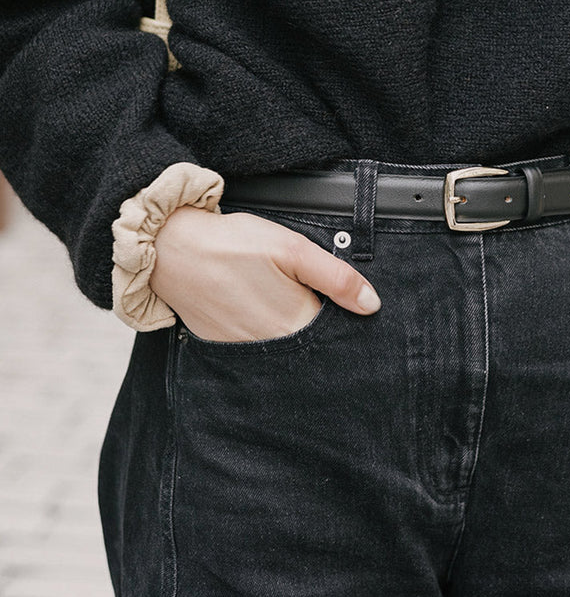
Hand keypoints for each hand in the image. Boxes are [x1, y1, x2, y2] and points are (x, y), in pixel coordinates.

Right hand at [149, 205, 381, 342]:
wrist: (172, 248)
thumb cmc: (232, 244)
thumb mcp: (293, 249)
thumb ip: (336, 277)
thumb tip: (371, 304)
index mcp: (294, 326)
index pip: (334, 334)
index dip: (340, 314)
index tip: (332, 297)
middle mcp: (271, 349)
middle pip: (309, 342)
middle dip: (313, 321)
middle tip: (293, 288)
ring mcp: (244, 352)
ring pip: (283, 345)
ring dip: (285, 325)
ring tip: (270, 292)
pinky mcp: (222, 347)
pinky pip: (255, 346)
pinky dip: (260, 329)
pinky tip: (252, 302)